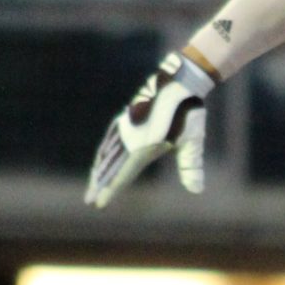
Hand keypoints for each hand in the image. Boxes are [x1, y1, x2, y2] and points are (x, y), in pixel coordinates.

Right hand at [86, 51, 211, 206]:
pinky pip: (111, 138)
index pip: (122, 175)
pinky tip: (102, 156)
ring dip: (99, 168)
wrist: (179, 82)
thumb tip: (197, 191)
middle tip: (88, 200)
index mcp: (144, 147)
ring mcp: (127, 127)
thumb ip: (191, 166)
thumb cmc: (189, 112)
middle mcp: (131, 138)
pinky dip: (104, 151)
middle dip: (99, 184)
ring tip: (93, 182)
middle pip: (110, 166)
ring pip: (107, 152)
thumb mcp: (193, 141)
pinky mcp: (127, 119)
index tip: (99, 203)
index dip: (110, 190)